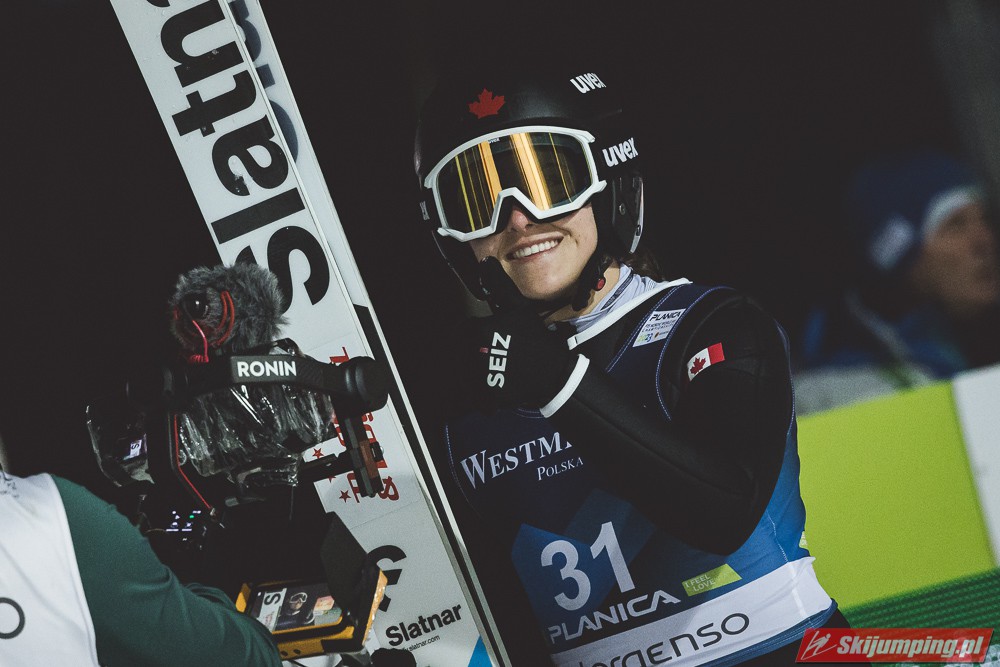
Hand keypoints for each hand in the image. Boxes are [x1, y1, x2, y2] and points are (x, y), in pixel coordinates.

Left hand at [461, 257, 579, 411]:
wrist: (553, 373)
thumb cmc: (535, 339)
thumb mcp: (518, 308)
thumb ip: (499, 285)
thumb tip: (486, 262)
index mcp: (477, 332)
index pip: (461, 332)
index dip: (474, 334)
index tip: (490, 338)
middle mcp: (474, 355)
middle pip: (461, 354)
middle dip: (474, 354)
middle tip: (496, 355)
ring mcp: (479, 378)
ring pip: (466, 374)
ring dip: (477, 373)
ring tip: (499, 370)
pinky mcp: (486, 397)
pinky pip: (475, 396)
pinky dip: (483, 394)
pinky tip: (499, 386)